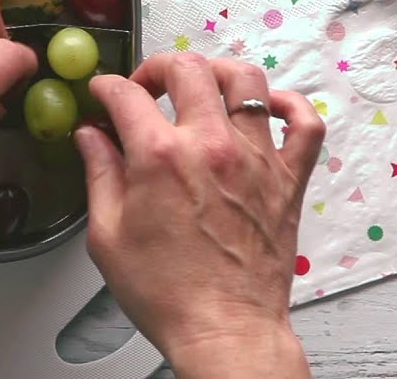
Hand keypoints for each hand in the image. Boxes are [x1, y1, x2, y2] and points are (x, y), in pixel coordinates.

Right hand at [74, 54, 324, 377]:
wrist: (224, 329)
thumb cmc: (168, 292)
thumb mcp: (107, 235)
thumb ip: (99, 174)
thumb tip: (91, 137)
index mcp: (160, 158)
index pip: (126, 95)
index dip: (107, 88)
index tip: (104, 95)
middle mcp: (211, 147)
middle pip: (188, 69)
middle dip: (157, 67)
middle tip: (146, 87)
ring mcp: (256, 158)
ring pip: (246, 80)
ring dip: (217, 72)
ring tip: (201, 86)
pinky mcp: (288, 178)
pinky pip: (304, 122)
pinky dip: (289, 105)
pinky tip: (266, 107)